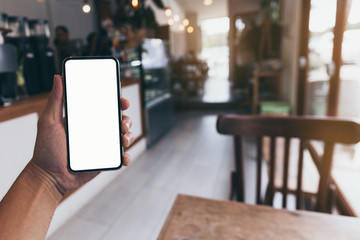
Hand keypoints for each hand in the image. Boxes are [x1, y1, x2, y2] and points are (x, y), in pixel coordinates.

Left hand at [29, 75, 133, 200]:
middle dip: (126, 118)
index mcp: (84, 120)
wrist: (49, 177)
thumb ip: (55, 100)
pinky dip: (126, 155)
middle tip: (122, 121)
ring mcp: (101, 145)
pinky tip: (123, 155)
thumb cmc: (46, 150)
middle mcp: (95, 131)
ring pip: (123, 136)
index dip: (115, 100)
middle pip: (118, 120)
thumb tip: (58, 78)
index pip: (103, 106)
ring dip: (128, 135)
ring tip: (122, 138)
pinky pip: (120, 156)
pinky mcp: (104, 160)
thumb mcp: (49, 121)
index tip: (120, 98)